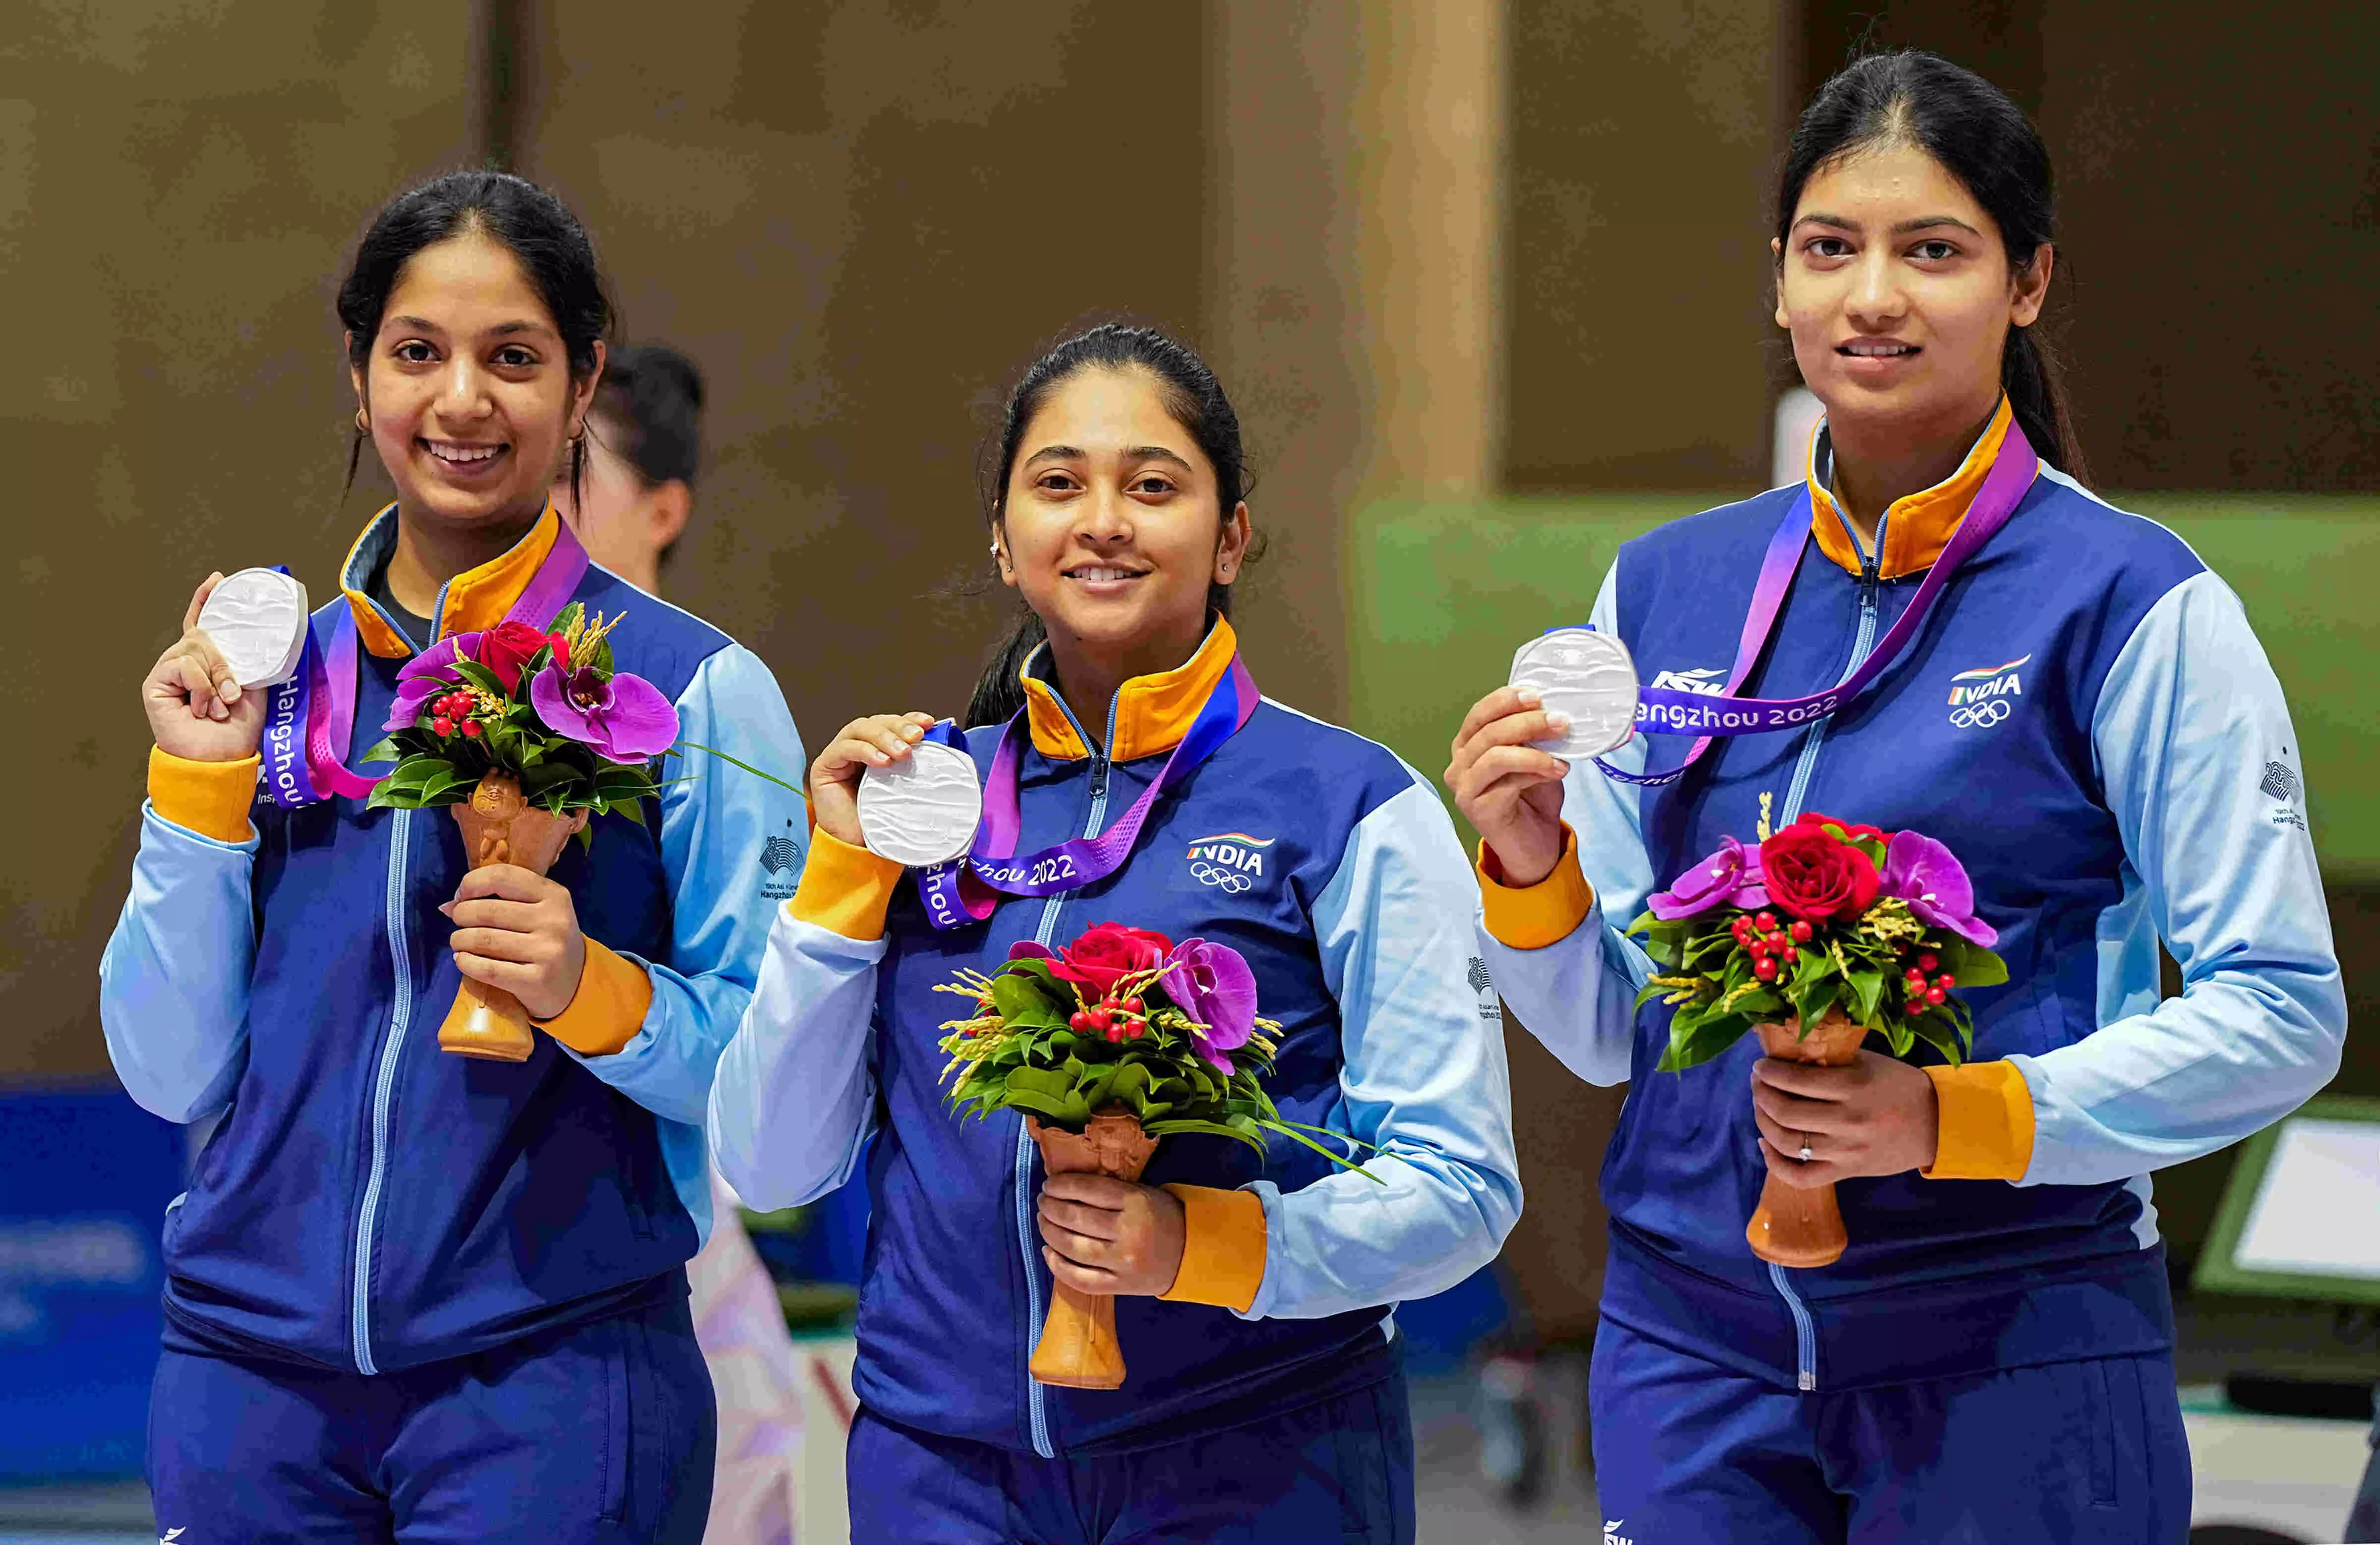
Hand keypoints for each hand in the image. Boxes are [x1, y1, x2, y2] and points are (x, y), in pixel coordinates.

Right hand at [144, 573, 267, 762]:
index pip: (203, 623)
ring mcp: (168, 670)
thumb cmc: (236, 727)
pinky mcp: (154, 682)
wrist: (220, 756)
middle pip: (203, 634)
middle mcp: (185, 662)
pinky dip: (199, 686)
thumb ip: (247, 660)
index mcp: (208, 661)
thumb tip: (260, 635)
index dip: (207, 601)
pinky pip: (182, 664)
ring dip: (214, 677)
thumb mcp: (252, 687)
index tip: (217, 580)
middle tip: (233, 692)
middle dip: (224, 661)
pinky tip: (201, 707)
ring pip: (194, 647)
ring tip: (219, 705)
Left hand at [443, 865, 587, 1019]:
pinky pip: (488, 969)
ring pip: (484, 940)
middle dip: (461, 916)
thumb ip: (501, 900)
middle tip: (458, 924)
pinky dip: (466, 963)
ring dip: (460, 941)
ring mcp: (548, 951)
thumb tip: (448, 906)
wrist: (575, 983)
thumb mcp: (537, 911)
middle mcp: (554, 920)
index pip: (501, 876)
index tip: (461, 898)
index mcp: (554, 895)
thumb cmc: (547, 940)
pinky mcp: (537, 980)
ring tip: (458, 943)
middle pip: (487, 910)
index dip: (471, 884)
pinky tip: (462, 960)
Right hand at [808, 712, 938, 847]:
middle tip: (917, 737)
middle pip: (876, 722)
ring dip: (884, 737)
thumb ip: (916, 769)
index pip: (891, 724)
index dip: (909, 719)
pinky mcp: (824, 766)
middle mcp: (857, 747)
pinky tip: (882, 761)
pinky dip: (865, 750)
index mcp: (877, 749)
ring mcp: (839, 755)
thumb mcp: (905, 790)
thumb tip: (944, 751)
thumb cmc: (882, 821)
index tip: (929, 723)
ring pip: (860, 729)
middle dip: (899, 726)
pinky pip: (843, 749)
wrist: (858, 850)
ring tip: (903, 752)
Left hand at [1037, 1173, 1185, 1297]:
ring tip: (1043, 1222)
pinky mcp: (1119, 1286)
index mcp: (1136, 1202)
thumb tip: (1063, 1186)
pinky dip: (1057, 1265)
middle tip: (1042, 1202)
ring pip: (1072, 1247)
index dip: (1061, 1186)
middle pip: (1075, 1218)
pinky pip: (1079, 1279)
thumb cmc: (1161, 1217)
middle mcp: (1128, 1232)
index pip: (1088, 1189)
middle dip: (1050, 1207)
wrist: (1190, 1254)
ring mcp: (1122, 1262)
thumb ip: (1108, 1190)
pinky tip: (1048, 1252)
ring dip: (1049, 1232)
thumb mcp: (1142, 1193)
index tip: (1048, 1185)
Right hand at [1445, 685, 1570, 885]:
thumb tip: (1551, 710)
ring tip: (1562, 753)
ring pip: (1494, 754)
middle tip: (1560, 721)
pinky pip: (1506, 781)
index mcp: (1468, 746)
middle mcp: (1459, 765)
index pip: (1479, 713)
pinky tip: (1556, 772)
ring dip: (1533, 749)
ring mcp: (1464, 788)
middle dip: (1527, 721)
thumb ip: (1533, 736)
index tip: (1538, 695)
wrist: (1535, 845)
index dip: (1506, 700)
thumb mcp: (1535, 757)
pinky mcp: (1476, 809)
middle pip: (1487, 731)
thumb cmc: (1533, 798)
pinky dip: (1535, 772)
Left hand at [1750, 1049, 1939, 1186]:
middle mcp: (1848, 1121)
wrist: (1936, 1124)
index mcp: (1854, 1087)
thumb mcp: (1867, 1062)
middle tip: (1758, 1083)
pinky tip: (1765, 1144)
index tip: (1760, 1066)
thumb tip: (1784, 1051)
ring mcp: (1846, 1151)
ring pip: (1787, 1143)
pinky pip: (1800, 1176)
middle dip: (1761, 1094)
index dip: (1768, 1072)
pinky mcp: (1847, 1172)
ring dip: (1763, 1122)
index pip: (1795, 1080)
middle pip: (1785, 1112)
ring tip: (1761, 1106)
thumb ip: (1829, 1058)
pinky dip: (1775, 1163)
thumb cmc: (1899, 1086)